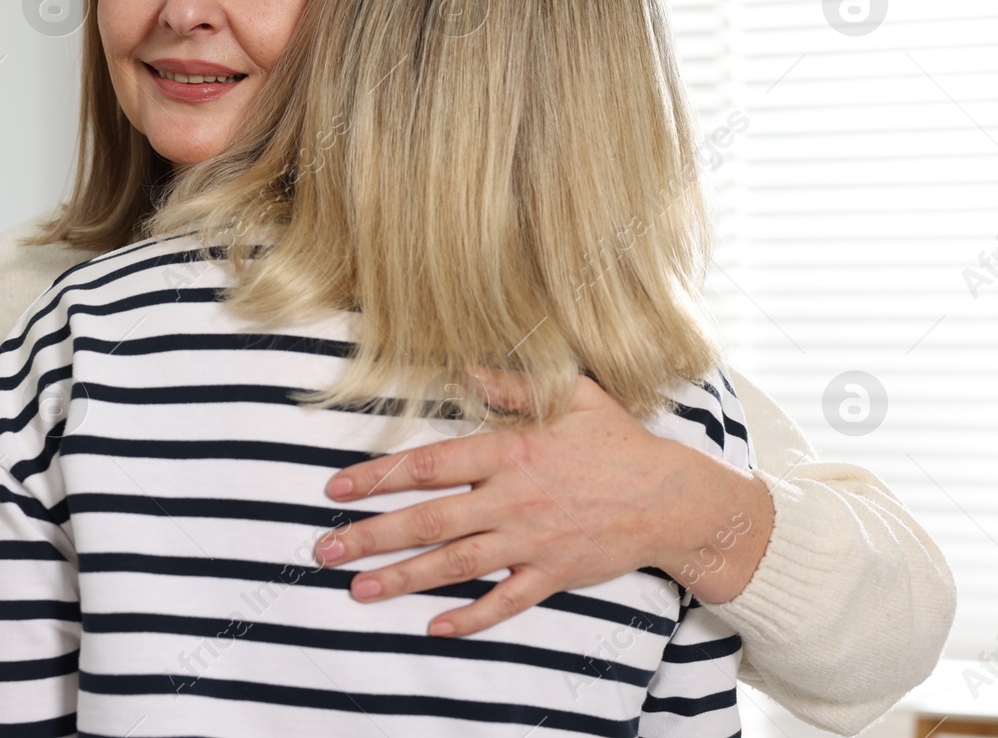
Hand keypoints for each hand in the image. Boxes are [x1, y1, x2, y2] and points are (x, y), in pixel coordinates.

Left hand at [314, 372, 772, 636]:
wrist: (670, 498)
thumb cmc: (616, 442)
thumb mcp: (571, 397)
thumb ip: (514, 386)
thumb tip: (466, 370)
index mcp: (509, 453)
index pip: (429, 466)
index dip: (379, 477)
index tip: (338, 488)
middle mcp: (511, 500)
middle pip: (429, 521)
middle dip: (373, 536)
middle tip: (327, 548)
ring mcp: (530, 542)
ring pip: (455, 565)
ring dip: (404, 579)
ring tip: (359, 591)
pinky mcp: (552, 574)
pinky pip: (505, 602)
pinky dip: (470, 618)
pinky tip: (435, 627)